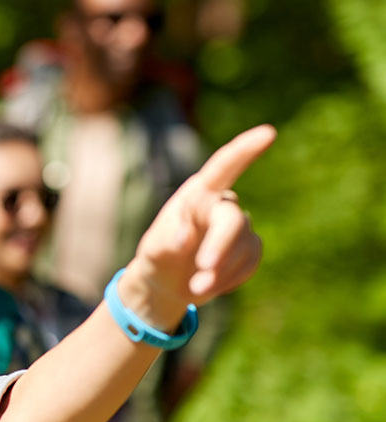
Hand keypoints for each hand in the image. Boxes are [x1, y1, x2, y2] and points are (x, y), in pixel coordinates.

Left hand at [120, 125, 275, 328]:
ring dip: (219, 272)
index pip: (223, 167)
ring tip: (195, 288)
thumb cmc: (158, 256)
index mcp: (197, 194)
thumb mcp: (154, 249)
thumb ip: (166, 241)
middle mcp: (222, 204)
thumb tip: (184, 237)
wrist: (167, 282)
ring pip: (243, 247)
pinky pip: (250, 263)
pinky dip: (229, 279)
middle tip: (203, 272)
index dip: (245, 150)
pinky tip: (211, 284)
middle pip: (233, 221)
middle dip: (220, 248)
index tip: (268, 133)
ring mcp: (240, 226)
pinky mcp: (251, 248)